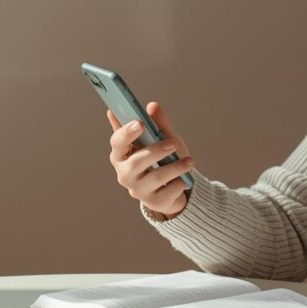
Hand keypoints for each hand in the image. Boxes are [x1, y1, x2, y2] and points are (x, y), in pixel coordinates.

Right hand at [107, 102, 194, 218]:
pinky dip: (180, 183)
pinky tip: (184, 179)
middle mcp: (125, 173)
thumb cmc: (163, 158)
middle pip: (135, 163)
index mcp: (122, 154)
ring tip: (190, 161)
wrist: (174, 186)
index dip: (126, 133)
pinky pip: (168, 191)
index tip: (140, 123)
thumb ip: (158, 124)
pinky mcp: (153, 202)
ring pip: (156, 177)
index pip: (117, 143)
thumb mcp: (164, 138)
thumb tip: (152, 105)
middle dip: (155, 151)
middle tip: (173, 143)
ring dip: (175, 167)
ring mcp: (138, 190)